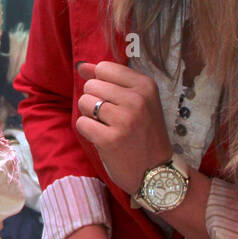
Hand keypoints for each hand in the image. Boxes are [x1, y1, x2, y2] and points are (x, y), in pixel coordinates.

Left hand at [75, 61, 171, 193]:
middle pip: (91, 85)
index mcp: (145, 85)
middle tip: (112, 118)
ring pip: (84, 102)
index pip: (103, 68)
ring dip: (90, 115)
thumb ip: (108, 80)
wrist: (156, 172)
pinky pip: (81, 123)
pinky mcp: (110, 139)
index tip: (114, 100)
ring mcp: (124, 120)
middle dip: (94, 100)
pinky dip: (88, 131)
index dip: (101, 84)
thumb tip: (81, 66)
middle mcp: (137, 100)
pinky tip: (103, 138)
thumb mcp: (136, 101)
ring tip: (107, 126)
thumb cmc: (143, 134)